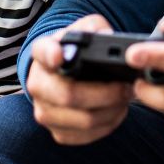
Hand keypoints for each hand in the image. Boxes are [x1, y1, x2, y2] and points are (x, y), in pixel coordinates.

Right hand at [25, 14, 135, 144]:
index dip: (50, 55)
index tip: (60, 56)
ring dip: (112, 111)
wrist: (69, 74)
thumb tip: (106, 36)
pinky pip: (87, 135)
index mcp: (43, 52)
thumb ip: (95, 27)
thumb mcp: (88, 29)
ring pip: (84, 120)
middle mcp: (37, 83)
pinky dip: (108, 125)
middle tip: (126, 87)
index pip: (42, 51)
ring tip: (126, 98)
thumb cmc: (80, 49)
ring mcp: (44, 111)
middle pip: (69, 95)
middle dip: (105, 93)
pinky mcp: (58, 131)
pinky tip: (116, 111)